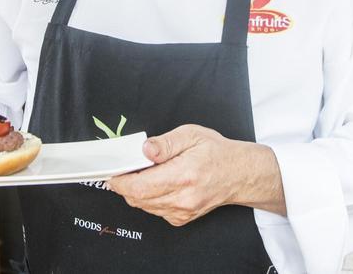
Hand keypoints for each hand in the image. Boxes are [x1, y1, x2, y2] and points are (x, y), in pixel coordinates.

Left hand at [107, 125, 283, 226]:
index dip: (120, 181)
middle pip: (138, 199)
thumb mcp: (191, 135)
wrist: (239, 174)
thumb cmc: (217, 153)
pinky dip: (148, 199)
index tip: (112, 173)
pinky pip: (155, 211)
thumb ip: (165, 143)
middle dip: (124, 186)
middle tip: (122, 171)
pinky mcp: (183, 218)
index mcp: (184, 175)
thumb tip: (145, 149)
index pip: (140, 186)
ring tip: (141, 174)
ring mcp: (183, 211)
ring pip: (144, 206)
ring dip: (136, 192)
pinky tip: (156, 185)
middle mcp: (183, 198)